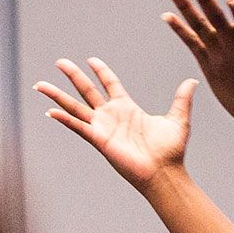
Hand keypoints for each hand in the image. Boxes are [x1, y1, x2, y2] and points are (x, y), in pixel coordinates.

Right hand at [33, 57, 196, 189]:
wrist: (164, 172)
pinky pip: (78, 127)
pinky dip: (64, 120)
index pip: (110, 84)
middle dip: (73, 76)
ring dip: (58, 96)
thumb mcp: (178, 119)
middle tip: (60, 62)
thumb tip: (192, 81)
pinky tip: (50, 112)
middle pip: (87, 90)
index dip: (101, 71)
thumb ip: (182, 99)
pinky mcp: (99, 140)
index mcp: (127, 108)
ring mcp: (103, 127)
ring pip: (75, 107)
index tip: (91, 60)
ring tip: (40, 84)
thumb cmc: (170, 151)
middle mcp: (111, 116)